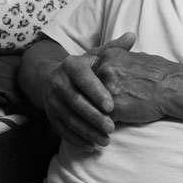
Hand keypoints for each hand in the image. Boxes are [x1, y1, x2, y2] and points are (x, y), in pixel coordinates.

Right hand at [41, 32, 135, 149]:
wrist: (51, 78)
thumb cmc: (83, 68)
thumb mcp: (95, 56)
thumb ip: (114, 49)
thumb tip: (132, 36)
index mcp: (71, 66)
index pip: (84, 80)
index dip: (97, 93)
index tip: (111, 106)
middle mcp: (58, 82)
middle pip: (76, 103)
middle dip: (94, 117)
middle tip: (112, 127)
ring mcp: (52, 101)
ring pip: (70, 119)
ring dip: (87, 132)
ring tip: (106, 141)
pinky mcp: (50, 116)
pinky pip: (62, 130)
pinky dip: (76, 140)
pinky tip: (91, 146)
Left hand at [92, 35, 172, 124]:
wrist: (172, 87)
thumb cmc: (158, 74)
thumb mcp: (134, 58)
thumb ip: (116, 61)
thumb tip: (105, 66)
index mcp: (108, 56)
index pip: (88, 73)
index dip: (90, 86)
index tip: (91, 93)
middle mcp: (104, 70)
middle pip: (86, 89)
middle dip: (89, 99)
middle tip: (94, 107)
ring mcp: (107, 88)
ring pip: (90, 105)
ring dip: (95, 113)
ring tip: (99, 119)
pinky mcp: (112, 107)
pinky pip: (100, 118)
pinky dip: (104, 123)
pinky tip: (111, 125)